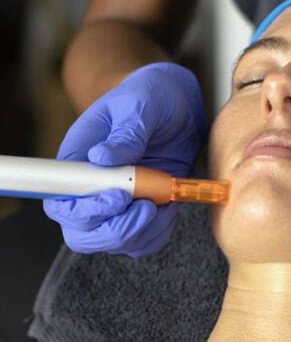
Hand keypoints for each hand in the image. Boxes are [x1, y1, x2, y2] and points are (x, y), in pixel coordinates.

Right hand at [43, 62, 207, 256]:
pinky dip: (157, 234)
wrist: (178, 106)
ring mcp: (118, 204)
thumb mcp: (139, 105)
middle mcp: (93, 188)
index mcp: (78, 161)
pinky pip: (141, 241)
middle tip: (148, 208)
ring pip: (114, 243)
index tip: (120, 196)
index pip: (62, 203)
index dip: (86, 211)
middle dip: (116, 231)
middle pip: (83, 234)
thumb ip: (125, 132)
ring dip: (142, 233)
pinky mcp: (142, 210)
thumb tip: (102, 158)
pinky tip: (170, 209)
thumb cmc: (150, 98)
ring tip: (165, 204)